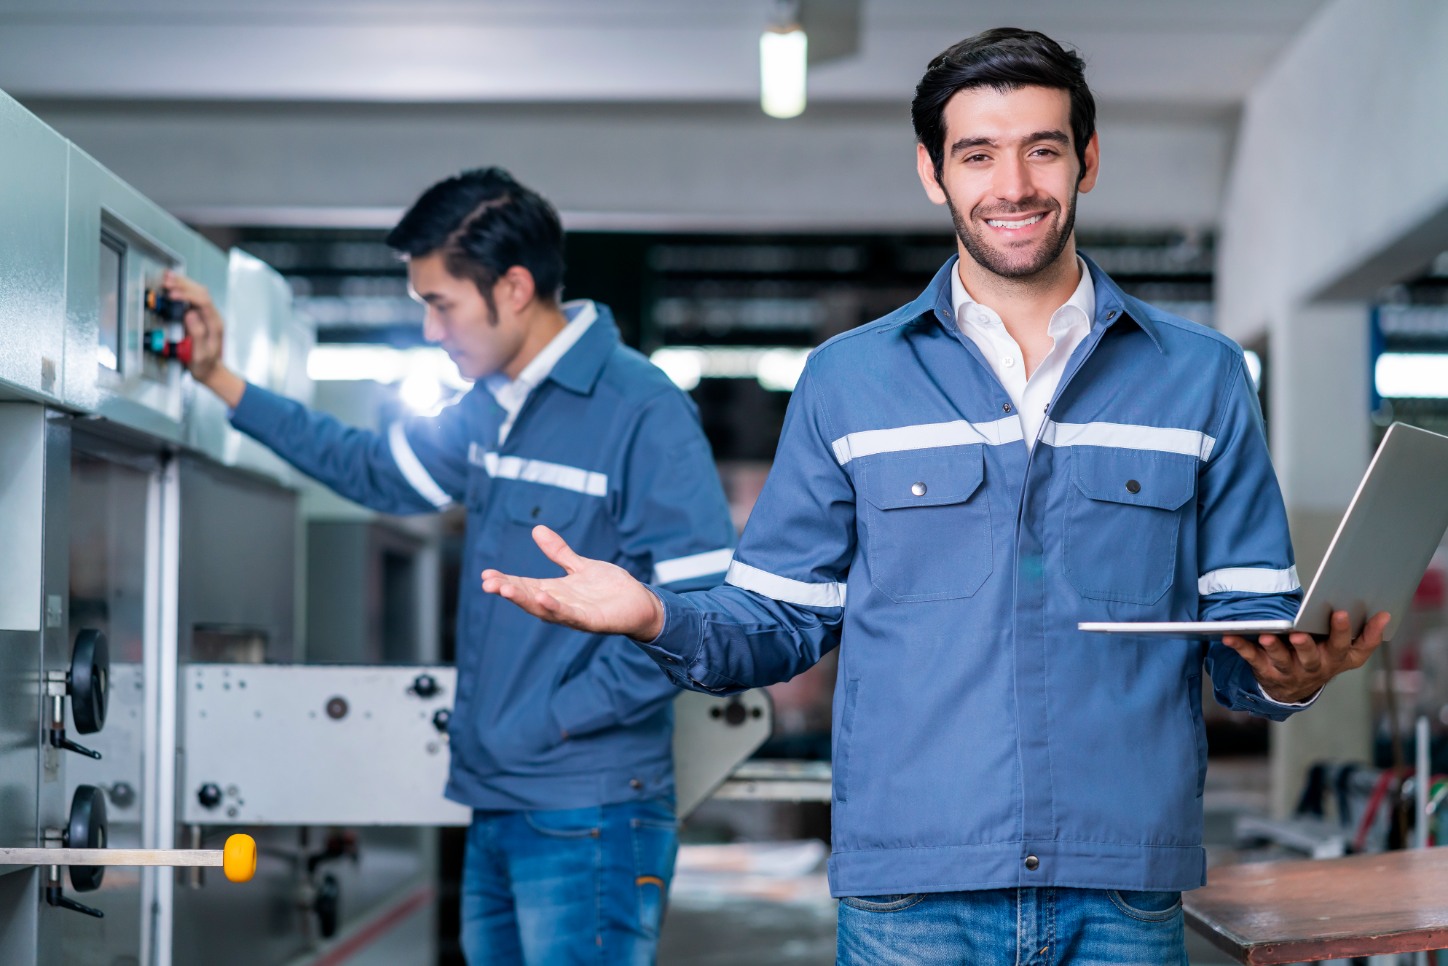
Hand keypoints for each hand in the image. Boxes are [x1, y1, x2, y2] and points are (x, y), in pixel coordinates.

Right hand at [161, 271, 244, 406]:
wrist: (212, 371)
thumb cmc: (206, 365)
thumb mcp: (200, 353)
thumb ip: (197, 334)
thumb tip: (190, 314)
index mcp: (214, 324)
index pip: (203, 302)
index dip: (187, 295)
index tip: (173, 294)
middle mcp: (213, 317)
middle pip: (201, 293)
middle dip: (183, 284)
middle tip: (167, 281)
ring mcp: (207, 316)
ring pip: (198, 292)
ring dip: (183, 284)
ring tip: (168, 278)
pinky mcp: (201, 316)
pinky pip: (193, 297)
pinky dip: (183, 289)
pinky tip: (174, 285)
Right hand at [482, 526, 665, 640]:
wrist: (639, 603)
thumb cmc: (609, 588)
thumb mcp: (580, 566)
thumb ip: (559, 552)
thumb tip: (537, 529)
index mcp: (555, 591)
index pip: (525, 585)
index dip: (506, 581)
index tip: (485, 575)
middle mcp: (561, 605)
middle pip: (529, 597)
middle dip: (509, 591)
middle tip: (487, 583)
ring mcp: (574, 615)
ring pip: (544, 608)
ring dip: (525, 599)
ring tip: (506, 589)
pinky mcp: (591, 621)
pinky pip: (570, 614)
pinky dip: (555, 607)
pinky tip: (542, 597)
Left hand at [1222, 610, 1390, 703]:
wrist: (1295, 691)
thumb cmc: (1323, 658)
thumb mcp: (1348, 652)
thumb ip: (1366, 635)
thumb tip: (1385, 614)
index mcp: (1337, 658)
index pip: (1347, 648)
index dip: (1345, 632)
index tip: (1342, 612)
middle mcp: (1315, 667)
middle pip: (1312, 657)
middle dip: (1306, 646)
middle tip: (1299, 634)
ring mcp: (1289, 672)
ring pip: (1282, 661)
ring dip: (1273, 648)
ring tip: (1266, 636)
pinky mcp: (1266, 672)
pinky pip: (1252, 659)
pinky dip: (1240, 647)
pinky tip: (1229, 636)